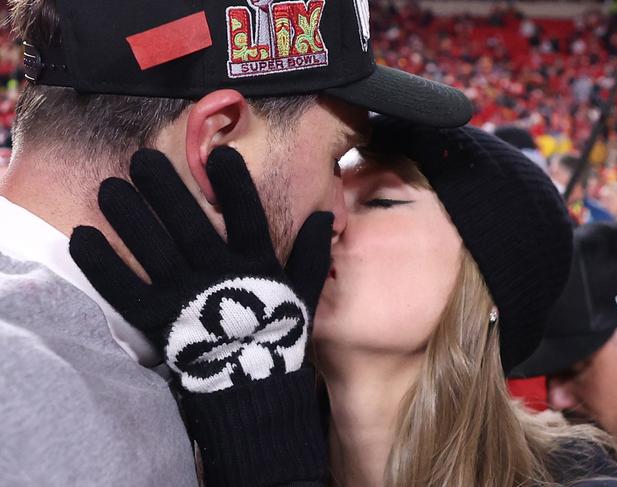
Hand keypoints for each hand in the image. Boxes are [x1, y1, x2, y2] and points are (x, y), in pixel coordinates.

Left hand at [70, 147, 332, 392]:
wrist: (251, 387)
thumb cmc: (275, 331)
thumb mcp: (302, 291)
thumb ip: (312, 253)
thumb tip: (327, 215)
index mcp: (256, 266)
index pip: (249, 219)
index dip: (236, 187)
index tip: (220, 154)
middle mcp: (219, 277)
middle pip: (191, 228)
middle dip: (167, 192)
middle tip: (141, 158)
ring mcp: (186, 300)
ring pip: (155, 253)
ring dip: (131, 219)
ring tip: (109, 187)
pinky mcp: (158, 322)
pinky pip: (126, 291)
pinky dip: (103, 266)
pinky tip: (83, 237)